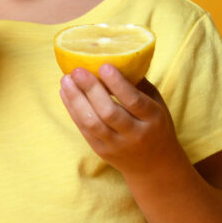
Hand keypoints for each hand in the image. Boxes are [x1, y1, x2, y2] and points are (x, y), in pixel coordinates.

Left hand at [59, 65, 181, 177]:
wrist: (155, 167)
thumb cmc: (155, 125)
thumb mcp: (156, 103)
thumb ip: (137, 84)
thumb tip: (114, 55)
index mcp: (153, 119)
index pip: (133, 101)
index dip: (117, 83)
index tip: (103, 64)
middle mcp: (135, 135)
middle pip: (109, 112)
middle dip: (91, 89)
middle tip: (77, 70)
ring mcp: (117, 146)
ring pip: (93, 123)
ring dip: (76, 100)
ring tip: (66, 79)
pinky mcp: (102, 152)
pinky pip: (84, 131)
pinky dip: (72, 110)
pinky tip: (65, 93)